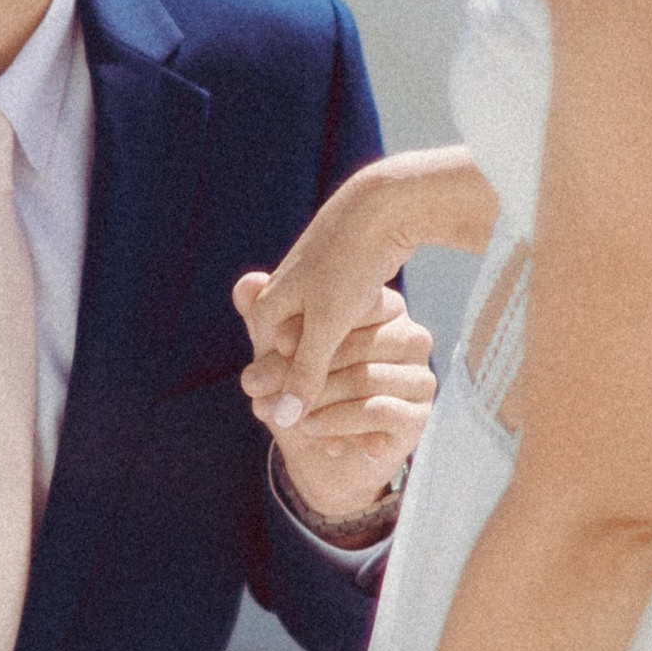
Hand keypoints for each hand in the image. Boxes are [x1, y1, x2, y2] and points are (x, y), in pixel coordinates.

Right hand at [233, 166, 411, 434]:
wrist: (381, 204)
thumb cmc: (349, 262)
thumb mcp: (327, 323)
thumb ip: (306, 370)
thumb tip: (282, 417)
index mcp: (270, 309)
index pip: (270, 373)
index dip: (291, 412)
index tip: (317, 445)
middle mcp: (285, 301)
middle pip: (295, 367)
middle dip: (314, 407)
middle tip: (339, 446)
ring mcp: (313, 293)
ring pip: (323, 353)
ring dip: (339, 388)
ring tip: (362, 425)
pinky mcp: (340, 287)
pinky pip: (345, 335)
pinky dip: (356, 360)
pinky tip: (380, 385)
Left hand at [237, 271, 432, 530]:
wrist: (323, 460)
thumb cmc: (303, 394)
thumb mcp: (278, 356)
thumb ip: (264, 319)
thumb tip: (245, 285)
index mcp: (383, 311)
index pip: (350, 310)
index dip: (308, 327)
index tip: (275, 343)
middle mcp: (410, 338)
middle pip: (354, 346)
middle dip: (301, 369)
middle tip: (256, 388)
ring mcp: (420, 375)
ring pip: (363, 378)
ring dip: (316, 400)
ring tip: (285, 417)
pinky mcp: (420, 413)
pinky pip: (378, 410)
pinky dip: (340, 423)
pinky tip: (319, 437)